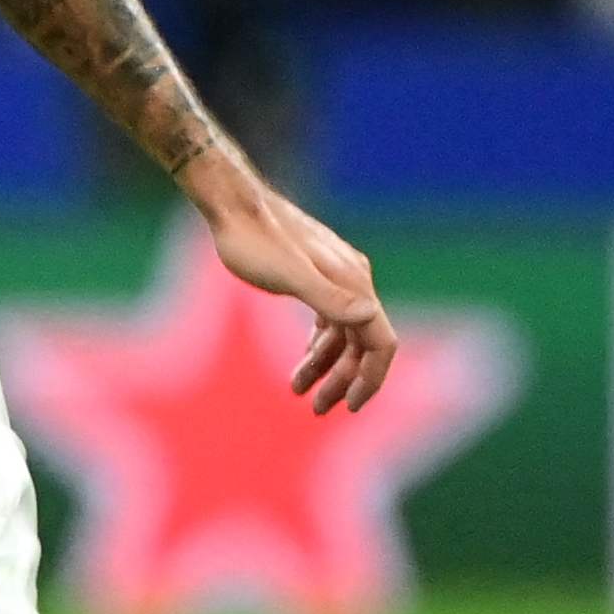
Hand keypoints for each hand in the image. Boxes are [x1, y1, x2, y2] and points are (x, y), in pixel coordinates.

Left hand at [193, 164, 397, 410]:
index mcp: (353, 285)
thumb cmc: (253, 241)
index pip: (380, 342)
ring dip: (325, 365)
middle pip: (362, 343)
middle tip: (315, 409)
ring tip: (297, 391)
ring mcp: (334, 276)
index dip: (371, 378)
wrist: (232, 204)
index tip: (352, 407)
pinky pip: (327, 318)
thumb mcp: (288, 275)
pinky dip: (317, 344)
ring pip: (342, 332)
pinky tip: (302, 361)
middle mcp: (352, 280)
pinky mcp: (314, 274)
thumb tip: (370, 317)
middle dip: (343, 379)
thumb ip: (328, 298)